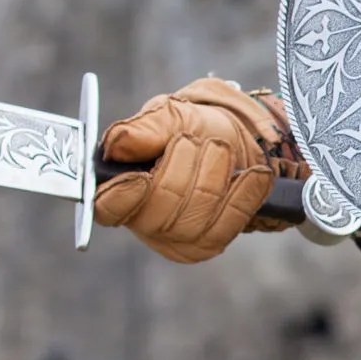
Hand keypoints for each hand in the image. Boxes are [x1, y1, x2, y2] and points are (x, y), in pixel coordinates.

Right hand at [92, 78, 306, 262]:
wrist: (241, 140)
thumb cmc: (196, 128)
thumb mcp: (170, 116)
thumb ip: (142, 130)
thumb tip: (115, 144)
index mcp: (121, 189)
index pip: (107, 208)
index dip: (122, 196)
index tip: (141, 177)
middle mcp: (144, 222)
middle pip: (158, 212)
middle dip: (183, 169)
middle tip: (196, 140)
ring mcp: (179, 238)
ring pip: (196, 215)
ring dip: (215, 172)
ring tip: (221, 147)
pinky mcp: (212, 243)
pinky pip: (230, 221)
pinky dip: (245, 190)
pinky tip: (253, 172)